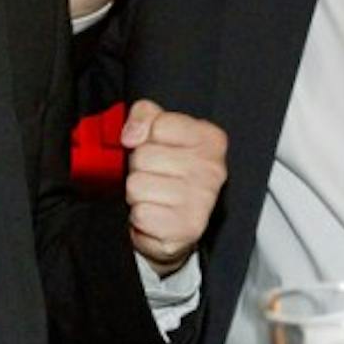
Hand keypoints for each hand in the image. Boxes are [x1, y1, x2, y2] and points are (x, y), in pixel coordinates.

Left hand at [120, 99, 226, 274]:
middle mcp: (211, 168)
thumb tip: (131, 135)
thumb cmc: (168, 173)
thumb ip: (144, 115)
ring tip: (154, 197)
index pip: (159, 124)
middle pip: (143, 156)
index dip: (147, 137)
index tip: (156, 147)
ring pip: (137, 186)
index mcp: (209, 139)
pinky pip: (140, 214)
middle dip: (139, 168)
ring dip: (137, 194)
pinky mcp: (187, 227)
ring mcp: (202, 199)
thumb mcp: (160, 132)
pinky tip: (156, 215)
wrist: (179, 224)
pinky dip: (141, 218)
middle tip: (154, 177)